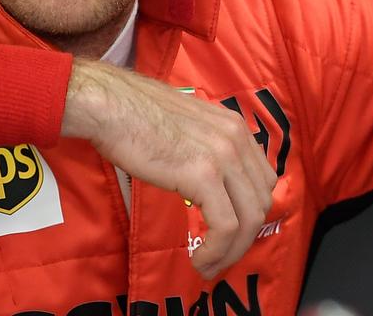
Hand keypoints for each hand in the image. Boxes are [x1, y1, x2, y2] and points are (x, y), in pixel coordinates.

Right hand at [61, 58, 276, 278]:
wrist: (109, 106)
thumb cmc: (132, 115)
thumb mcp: (184, 127)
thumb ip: (204, 148)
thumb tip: (205, 182)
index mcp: (233, 126)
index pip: (262, 180)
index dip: (249, 213)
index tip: (229, 234)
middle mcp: (236, 139)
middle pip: (261, 201)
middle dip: (244, 237)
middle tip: (219, 256)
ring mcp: (222, 156)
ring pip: (249, 219)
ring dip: (231, 252)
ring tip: (208, 266)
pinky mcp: (203, 175)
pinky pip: (225, 226)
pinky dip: (216, 251)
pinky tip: (199, 260)